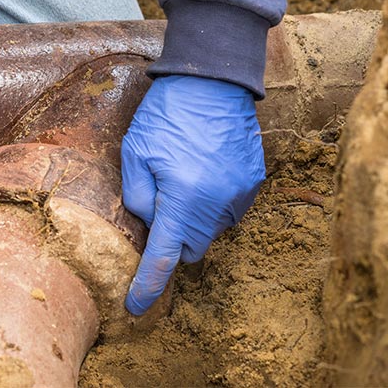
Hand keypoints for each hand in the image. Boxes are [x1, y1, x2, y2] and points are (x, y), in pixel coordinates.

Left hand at [121, 75, 264, 314]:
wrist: (214, 79)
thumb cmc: (167, 113)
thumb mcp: (134, 151)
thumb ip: (137, 196)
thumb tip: (149, 224)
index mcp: (182, 199)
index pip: (163, 258)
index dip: (147, 287)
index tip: (136, 308)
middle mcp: (216, 204)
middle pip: (189, 248)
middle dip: (170, 239)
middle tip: (157, 204)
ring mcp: (239, 195)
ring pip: (209, 230)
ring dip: (192, 219)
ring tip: (180, 177)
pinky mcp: (253, 183)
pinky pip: (227, 210)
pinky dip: (211, 203)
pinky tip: (201, 171)